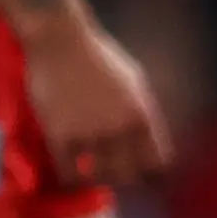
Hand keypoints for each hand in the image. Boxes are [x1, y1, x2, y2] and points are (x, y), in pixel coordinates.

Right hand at [23, 15, 171, 187]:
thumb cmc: (97, 54)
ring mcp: (88, 132)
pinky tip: (68, 175)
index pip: (158, 165)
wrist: (58, 38)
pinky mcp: (59, 133)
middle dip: (122, 179)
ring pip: (99, 177)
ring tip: (89, 175)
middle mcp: (119, 128)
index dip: (153, 177)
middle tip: (112, 175)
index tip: (144, 179)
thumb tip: (147, 140)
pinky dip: (70, 179)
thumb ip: (143, 112)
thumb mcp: (134, 80)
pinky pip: (68, 172)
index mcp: (141, 115)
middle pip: (129, 176)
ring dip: (96, 179)